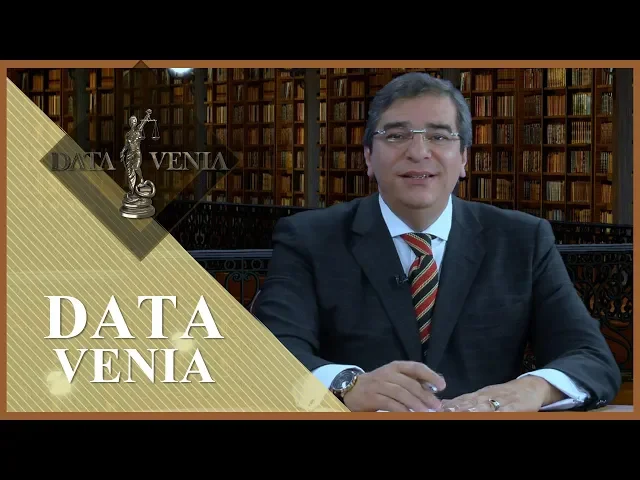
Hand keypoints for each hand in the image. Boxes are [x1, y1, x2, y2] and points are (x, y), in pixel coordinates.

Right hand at [343, 361, 445, 411]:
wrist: (351, 390)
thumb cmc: (378, 385)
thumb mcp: (394, 379)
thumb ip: (410, 381)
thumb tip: (433, 390)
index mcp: (396, 367)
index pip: (416, 367)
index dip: (430, 375)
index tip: (442, 386)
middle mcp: (387, 373)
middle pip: (410, 383)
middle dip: (425, 395)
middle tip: (437, 406)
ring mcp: (378, 384)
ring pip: (400, 393)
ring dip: (415, 404)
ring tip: (426, 413)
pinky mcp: (371, 397)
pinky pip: (389, 403)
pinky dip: (401, 410)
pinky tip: (409, 415)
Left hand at [441, 376, 557, 411]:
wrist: (528, 388)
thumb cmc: (503, 394)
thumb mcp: (482, 395)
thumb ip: (464, 401)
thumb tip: (443, 404)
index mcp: (476, 395)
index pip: (458, 401)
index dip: (446, 406)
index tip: (433, 409)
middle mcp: (484, 398)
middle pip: (466, 405)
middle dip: (453, 410)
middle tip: (440, 412)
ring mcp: (498, 402)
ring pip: (481, 408)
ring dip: (468, 411)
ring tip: (456, 413)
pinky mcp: (512, 408)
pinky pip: (500, 412)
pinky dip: (492, 413)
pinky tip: (483, 414)